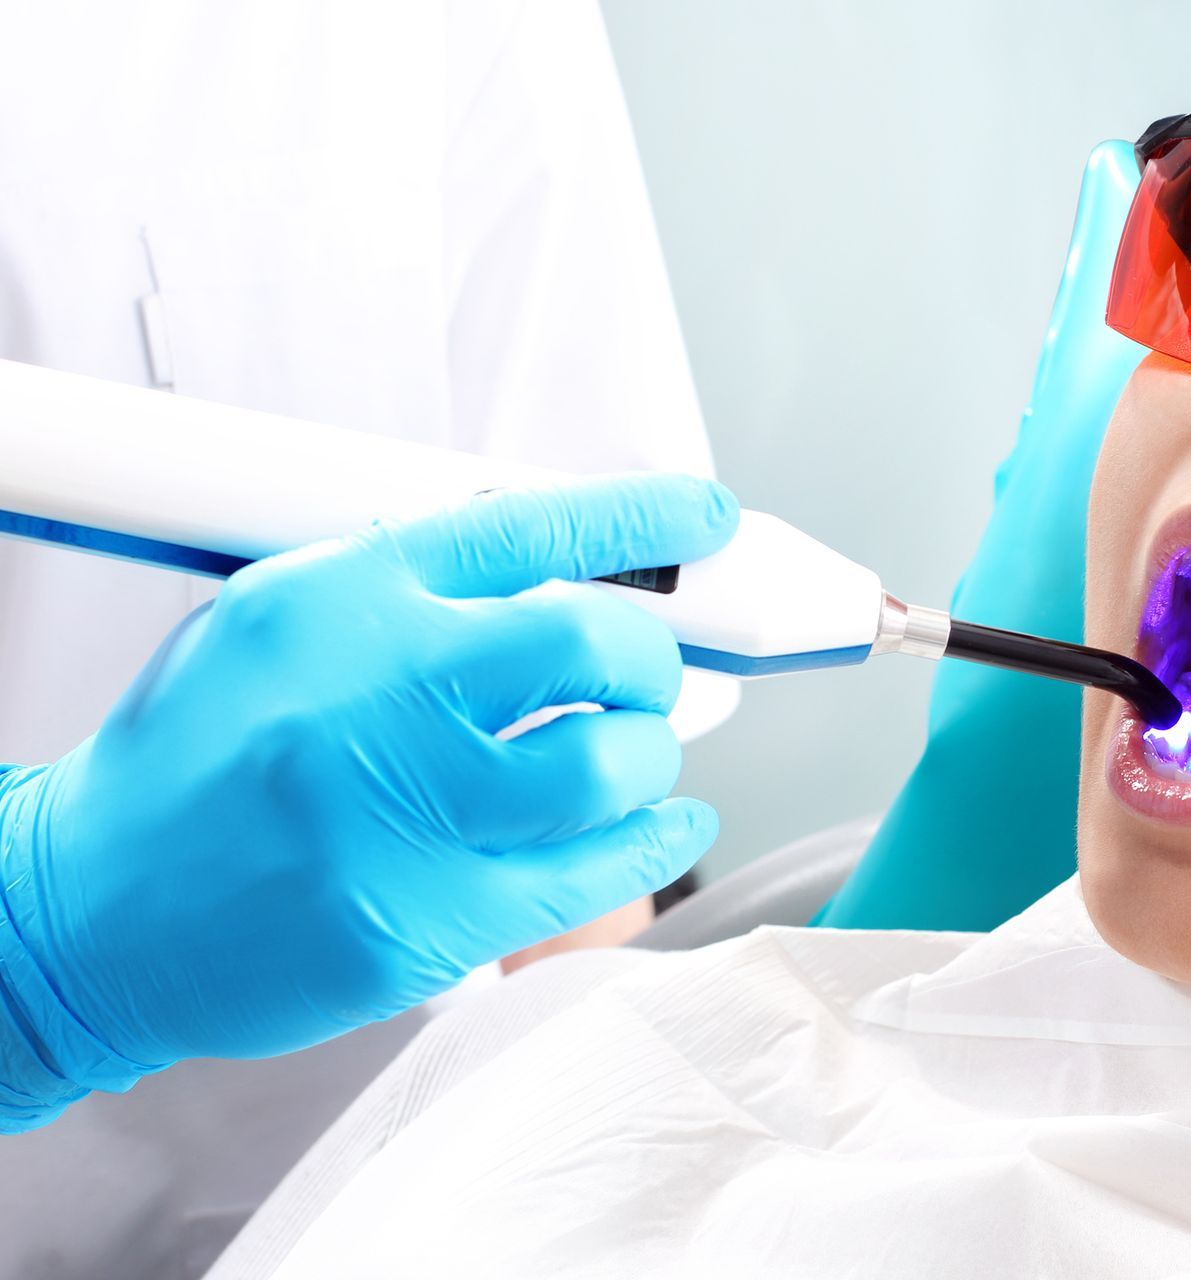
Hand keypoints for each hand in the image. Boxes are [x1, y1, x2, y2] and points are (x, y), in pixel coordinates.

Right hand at [0, 472, 736, 1128]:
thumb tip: (565, 572)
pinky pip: (597, 876)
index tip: (702, 517)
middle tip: (641, 676)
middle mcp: (373, 698)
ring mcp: (401, 819)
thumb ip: (414, 588)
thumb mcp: (281, 619)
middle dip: (648, 657)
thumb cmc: (198, 757)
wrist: (90, 907)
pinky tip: (662, 826)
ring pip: (609, 767)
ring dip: (648, 756)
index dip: (637, 517)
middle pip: (588, 642)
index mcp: (340, 602)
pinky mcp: (427, 922)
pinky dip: (655, 844)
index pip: (524, 526)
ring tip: (627, 756)